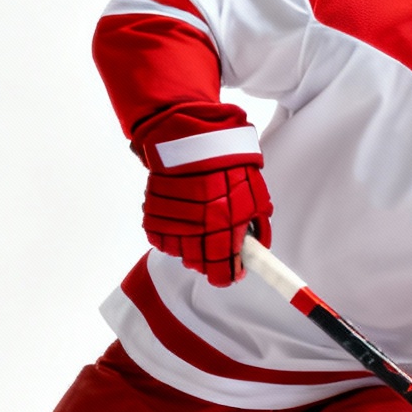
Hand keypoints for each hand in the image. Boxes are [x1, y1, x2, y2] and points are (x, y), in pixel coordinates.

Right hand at [143, 162, 272, 287]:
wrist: (194, 135)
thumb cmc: (228, 163)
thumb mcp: (255, 195)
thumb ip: (257, 225)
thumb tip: (257, 247)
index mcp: (226, 224)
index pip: (222, 269)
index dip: (227, 276)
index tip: (231, 274)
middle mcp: (198, 226)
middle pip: (197, 262)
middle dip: (207, 261)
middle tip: (214, 251)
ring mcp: (173, 220)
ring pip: (178, 251)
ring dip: (187, 246)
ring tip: (196, 229)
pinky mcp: (154, 211)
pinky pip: (159, 237)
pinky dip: (167, 235)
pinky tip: (178, 222)